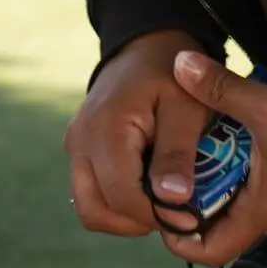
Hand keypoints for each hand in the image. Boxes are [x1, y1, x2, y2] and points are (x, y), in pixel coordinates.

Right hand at [64, 29, 211, 237]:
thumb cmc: (172, 73)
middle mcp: (80, 140)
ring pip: (90, 208)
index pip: (121, 196)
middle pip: (95, 211)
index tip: (192, 219)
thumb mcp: (186, 106)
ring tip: (162, 200)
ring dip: (126, 216)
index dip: (157, 216)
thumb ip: (178, 152)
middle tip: (174, 212)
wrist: (146, 46)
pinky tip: (149, 186)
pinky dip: (118, 202)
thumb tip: (173, 200)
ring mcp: (75, 146)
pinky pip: (92, 193)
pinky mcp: (79, 150)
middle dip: (137, 222)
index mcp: (105, 128)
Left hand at [158, 52, 266, 267]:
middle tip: (169, 162)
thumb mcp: (265, 106)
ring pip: (238, 198)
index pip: (209, 249)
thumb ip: (220, 87)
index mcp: (259, 213)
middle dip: (192, 194)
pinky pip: (257, 181)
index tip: (158, 203)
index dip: (178, 235)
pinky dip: (238, 163)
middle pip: (219, 221)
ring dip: (216, 174)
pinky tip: (230, 133)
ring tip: (194, 142)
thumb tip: (179, 64)